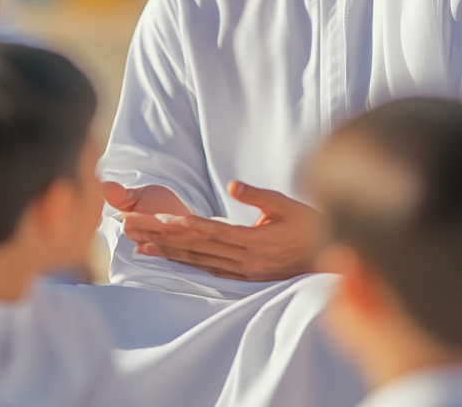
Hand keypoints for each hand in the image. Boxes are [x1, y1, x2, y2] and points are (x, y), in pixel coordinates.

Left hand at [120, 180, 320, 281]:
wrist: (330, 259)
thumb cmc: (311, 226)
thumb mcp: (288, 205)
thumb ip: (259, 196)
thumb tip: (232, 184)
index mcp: (254, 241)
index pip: (210, 231)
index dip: (181, 226)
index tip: (156, 220)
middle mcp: (244, 260)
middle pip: (195, 247)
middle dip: (160, 237)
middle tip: (131, 229)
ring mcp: (243, 271)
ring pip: (197, 261)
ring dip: (166, 253)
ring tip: (138, 246)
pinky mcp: (244, 277)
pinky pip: (208, 269)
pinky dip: (185, 264)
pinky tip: (168, 258)